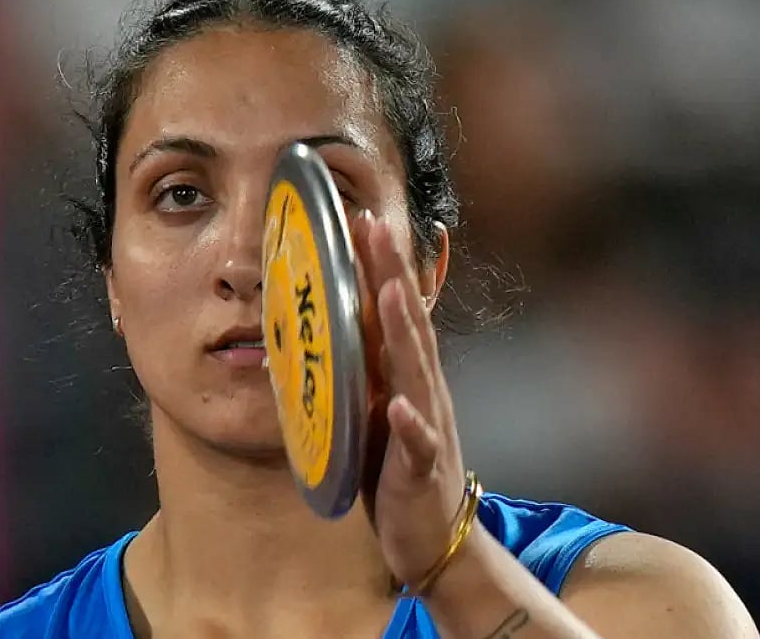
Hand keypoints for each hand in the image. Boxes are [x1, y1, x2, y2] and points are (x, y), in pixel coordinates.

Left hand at [349, 209, 468, 590]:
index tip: (360, 220)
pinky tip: (398, 405)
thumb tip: (325, 332)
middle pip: (408, 325)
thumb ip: (360, 372)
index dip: (379, 267)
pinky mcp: (422, 470)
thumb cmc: (396, 471)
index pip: (393, 312)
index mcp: (404, 378)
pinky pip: (418, 444)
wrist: (434, 539)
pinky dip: (410, 423)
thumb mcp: (374, 412)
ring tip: (394, 291)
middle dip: (392, 275)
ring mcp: (427, 426)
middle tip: (375, 225)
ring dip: (406, 331)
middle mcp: (421, 391)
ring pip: (417, 372)